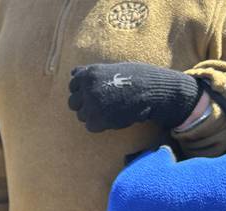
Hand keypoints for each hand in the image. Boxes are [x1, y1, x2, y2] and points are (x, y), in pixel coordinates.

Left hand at [68, 62, 201, 131]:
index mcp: (89, 73)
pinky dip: (100, 125)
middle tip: (101, 105)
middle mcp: (87, 88)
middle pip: (73, 103)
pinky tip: (113, 118)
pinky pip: (90, 127)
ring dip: (92, 116)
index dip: (82, 91)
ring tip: (109, 111)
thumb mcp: (112, 68)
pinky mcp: (98, 120)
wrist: (153, 91)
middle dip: (84, 105)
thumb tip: (73, 72)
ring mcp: (91, 104)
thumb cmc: (136, 77)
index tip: (94, 94)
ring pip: (81, 116)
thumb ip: (91, 72)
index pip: (72, 85)